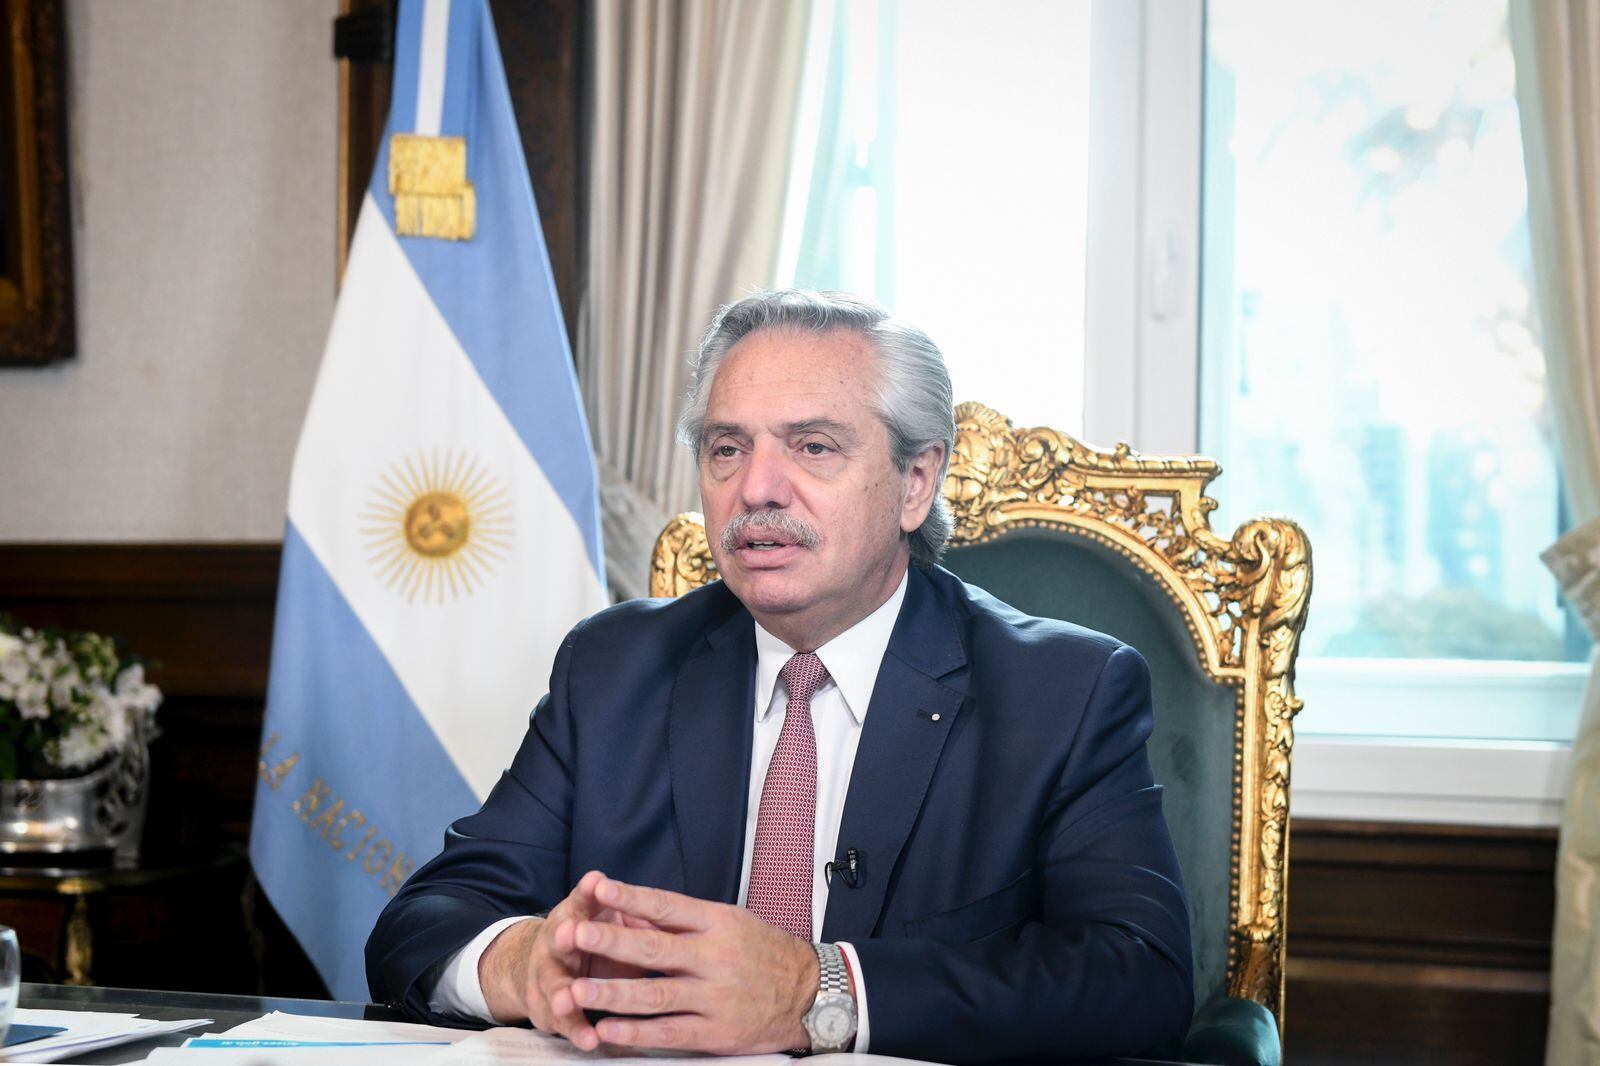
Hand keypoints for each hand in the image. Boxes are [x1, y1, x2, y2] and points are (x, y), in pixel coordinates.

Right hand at [477, 870, 656, 1049]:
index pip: (584, 898)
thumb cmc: (596, 937)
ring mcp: (547, 975)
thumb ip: (632, 913)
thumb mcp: (610, 920)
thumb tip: (676, 907)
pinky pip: (562, 1021)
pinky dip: (575, 1030)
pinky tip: (590, 1039)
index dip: (590, 891)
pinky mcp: (548, 1008)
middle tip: (569, 932)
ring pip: (555, 983)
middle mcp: (557, 940)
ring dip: (563, 991)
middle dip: (568, 936)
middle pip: (561, 937)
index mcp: (577, 914)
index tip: (597, 881)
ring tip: (569, 999)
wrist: (547, 964)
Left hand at [562, 876, 818, 1053]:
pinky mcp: (717, 1032)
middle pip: (655, 949)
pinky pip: (670, 1033)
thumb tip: (632, 911)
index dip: (631, 899)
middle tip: (574, 934)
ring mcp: (715, 997)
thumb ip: (682, 921)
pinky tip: (608, 1030)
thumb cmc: (763, 952)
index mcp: (717, 923)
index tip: (598, 888)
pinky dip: (637, 1033)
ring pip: (656, 995)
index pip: (667, 906)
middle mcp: (715, 957)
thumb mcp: (730, 924)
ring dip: (614, 993)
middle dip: (611, 942)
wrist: (810, 993)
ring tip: (577, 991)